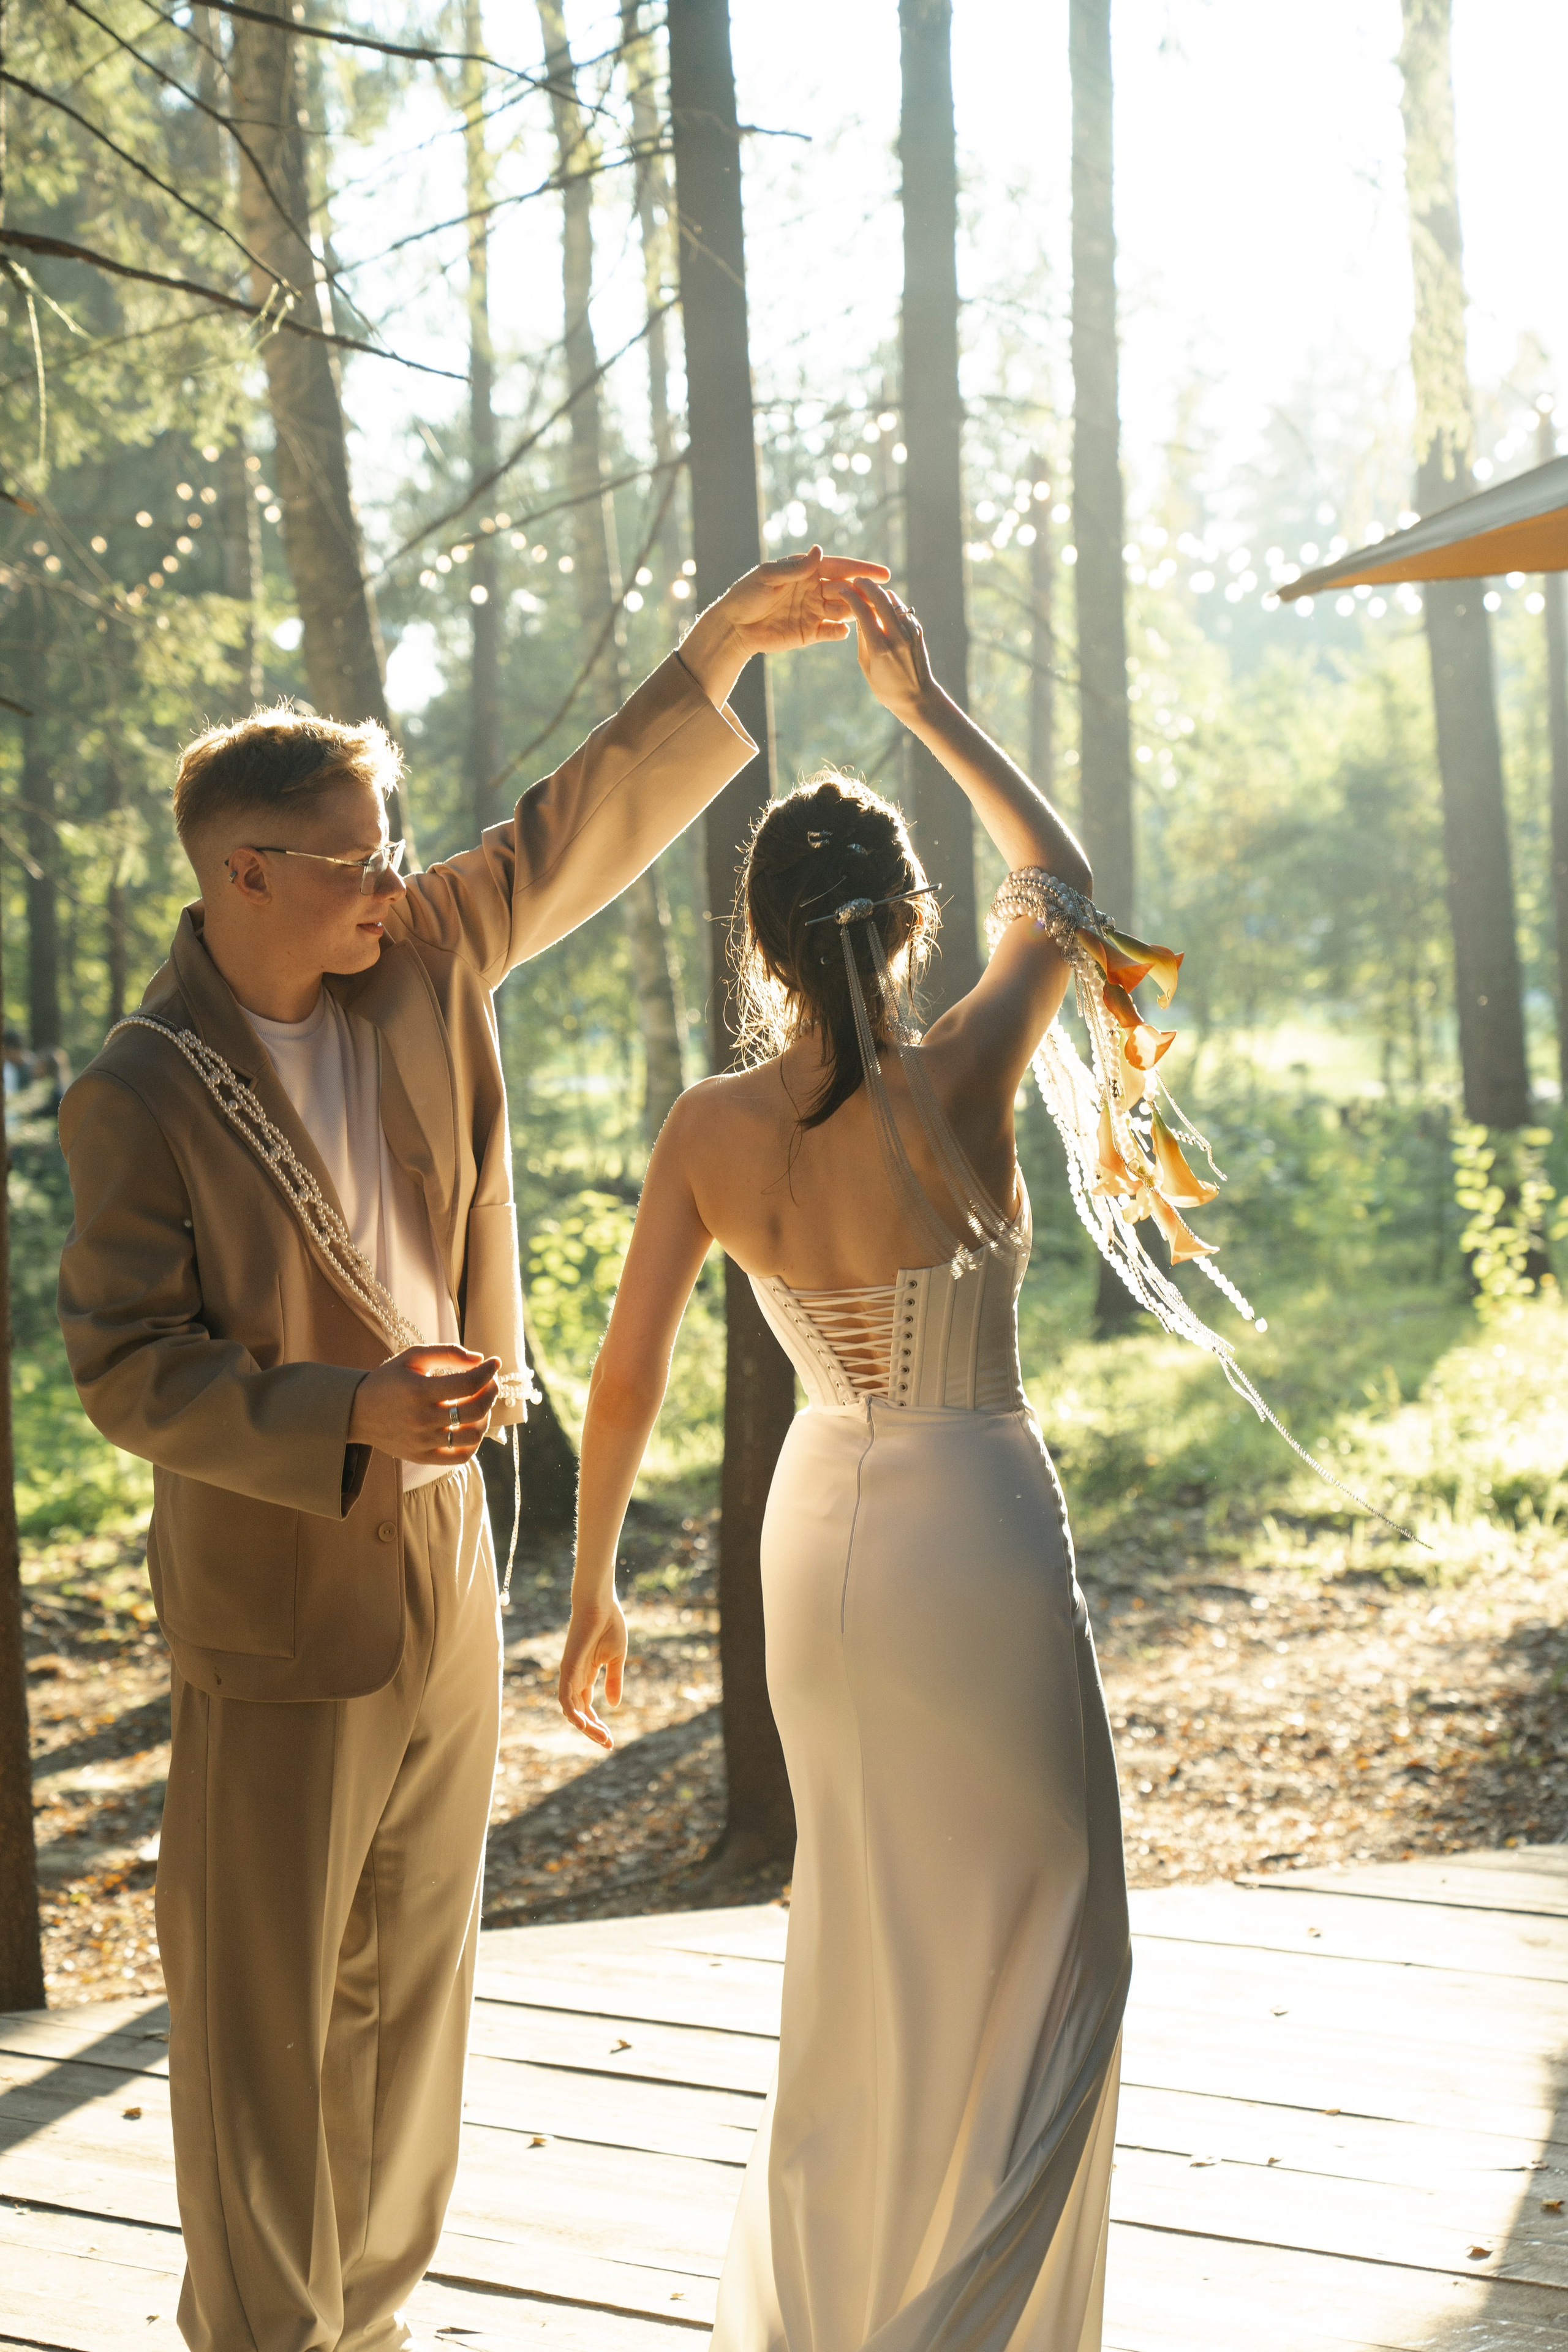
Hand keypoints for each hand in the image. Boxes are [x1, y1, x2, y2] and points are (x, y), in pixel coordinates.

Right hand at [348, 1346, 500, 1463]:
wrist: (357, 1411)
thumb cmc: (389, 1380)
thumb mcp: (412, 1357)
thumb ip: (446, 1353)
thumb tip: (479, 1359)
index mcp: (419, 1390)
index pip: (468, 1383)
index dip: (488, 1372)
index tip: (494, 1363)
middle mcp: (422, 1418)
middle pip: (474, 1410)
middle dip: (491, 1393)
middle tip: (490, 1382)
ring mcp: (422, 1441)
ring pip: (471, 1436)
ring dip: (485, 1418)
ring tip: (481, 1405)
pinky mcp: (421, 1456)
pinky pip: (459, 1457)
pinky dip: (473, 1443)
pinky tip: (472, 1427)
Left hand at [558, 1593, 627, 1748]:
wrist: (600, 1603)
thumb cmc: (609, 1624)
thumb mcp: (616, 1659)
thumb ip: (614, 1681)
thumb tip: (613, 1705)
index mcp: (587, 1675)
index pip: (588, 1707)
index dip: (598, 1724)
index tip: (611, 1739)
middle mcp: (575, 1678)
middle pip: (580, 1713)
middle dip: (593, 1730)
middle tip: (608, 1744)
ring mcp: (569, 1674)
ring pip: (572, 1710)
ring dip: (585, 1726)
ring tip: (602, 1738)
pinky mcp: (567, 1668)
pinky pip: (565, 1697)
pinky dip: (573, 1713)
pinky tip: (584, 1724)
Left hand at [719, 545, 892, 656]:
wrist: (734, 626)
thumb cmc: (747, 595)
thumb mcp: (768, 576)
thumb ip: (795, 568)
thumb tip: (820, 551)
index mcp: (808, 571)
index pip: (841, 568)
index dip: (862, 570)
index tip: (884, 574)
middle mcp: (815, 590)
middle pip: (848, 590)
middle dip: (865, 593)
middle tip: (881, 598)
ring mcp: (814, 611)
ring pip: (844, 610)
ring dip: (856, 611)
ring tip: (868, 614)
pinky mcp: (810, 633)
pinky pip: (831, 632)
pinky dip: (840, 632)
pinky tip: (844, 631)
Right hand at [843, 579, 940, 717]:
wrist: (918, 697)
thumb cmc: (886, 687)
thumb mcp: (866, 666)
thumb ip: (862, 639)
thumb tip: (858, 615)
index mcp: (880, 647)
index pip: (863, 612)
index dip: (851, 597)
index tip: (843, 590)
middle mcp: (897, 636)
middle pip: (881, 599)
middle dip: (867, 586)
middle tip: (856, 581)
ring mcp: (910, 632)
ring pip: (894, 602)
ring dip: (881, 593)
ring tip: (868, 590)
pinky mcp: (918, 631)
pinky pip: (903, 610)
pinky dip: (892, 604)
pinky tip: (884, 604)